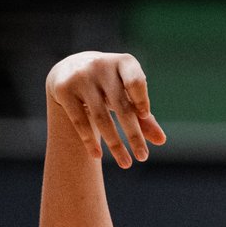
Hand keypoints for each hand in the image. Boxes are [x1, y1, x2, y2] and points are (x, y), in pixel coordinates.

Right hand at [46, 51, 166, 167]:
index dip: (141, 98)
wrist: (69, 70)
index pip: (135, 80)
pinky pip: (79, 120)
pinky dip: (89, 140)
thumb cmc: (108, 86)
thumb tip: (162, 141)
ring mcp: (81, 77)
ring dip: (115, 144)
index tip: (145, 116)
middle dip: (133, 134)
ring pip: (100, 117)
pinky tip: (97, 156)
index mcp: (123, 63)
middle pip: (120, 105)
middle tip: (143, 157)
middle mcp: (101, 66)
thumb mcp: (126, 95)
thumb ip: (143, 116)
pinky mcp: (64, 89)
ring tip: (126, 163)